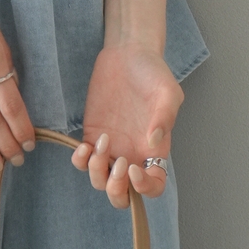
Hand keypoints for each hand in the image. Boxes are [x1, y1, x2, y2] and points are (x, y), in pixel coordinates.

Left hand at [72, 41, 182, 208]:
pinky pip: (83, 161)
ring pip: (100, 181)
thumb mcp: (168, 92)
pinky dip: (80, 161)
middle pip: (123, 195)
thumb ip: (164, 117)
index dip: (145, 188)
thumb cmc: (153, 72)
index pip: (154, 186)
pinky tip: (83, 146)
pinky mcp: (92, 134)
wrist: (128, 54)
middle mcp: (132, 154)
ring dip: (97, 173)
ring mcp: (111, 147)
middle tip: (117, 165)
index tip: (133, 169)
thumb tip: (153, 142)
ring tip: (100, 144)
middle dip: (116, 191)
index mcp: (155, 150)